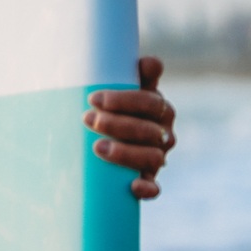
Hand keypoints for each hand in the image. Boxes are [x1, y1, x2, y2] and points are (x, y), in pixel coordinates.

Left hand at [83, 56, 176, 199]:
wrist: (106, 135)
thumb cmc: (112, 106)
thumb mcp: (121, 88)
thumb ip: (131, 73)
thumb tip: (148, 62)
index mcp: (158, 108)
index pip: (149, 102)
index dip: (124, 100)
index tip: (93, 98)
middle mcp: (163, 132)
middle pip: (148, 130)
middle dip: (117, 124)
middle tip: (87, 119)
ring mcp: (157, 157)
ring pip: (152, 157)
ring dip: (126, 153)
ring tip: (97, 147)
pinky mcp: (148, 178)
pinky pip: (154, 187)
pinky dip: (147, 188)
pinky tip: (133, 186)